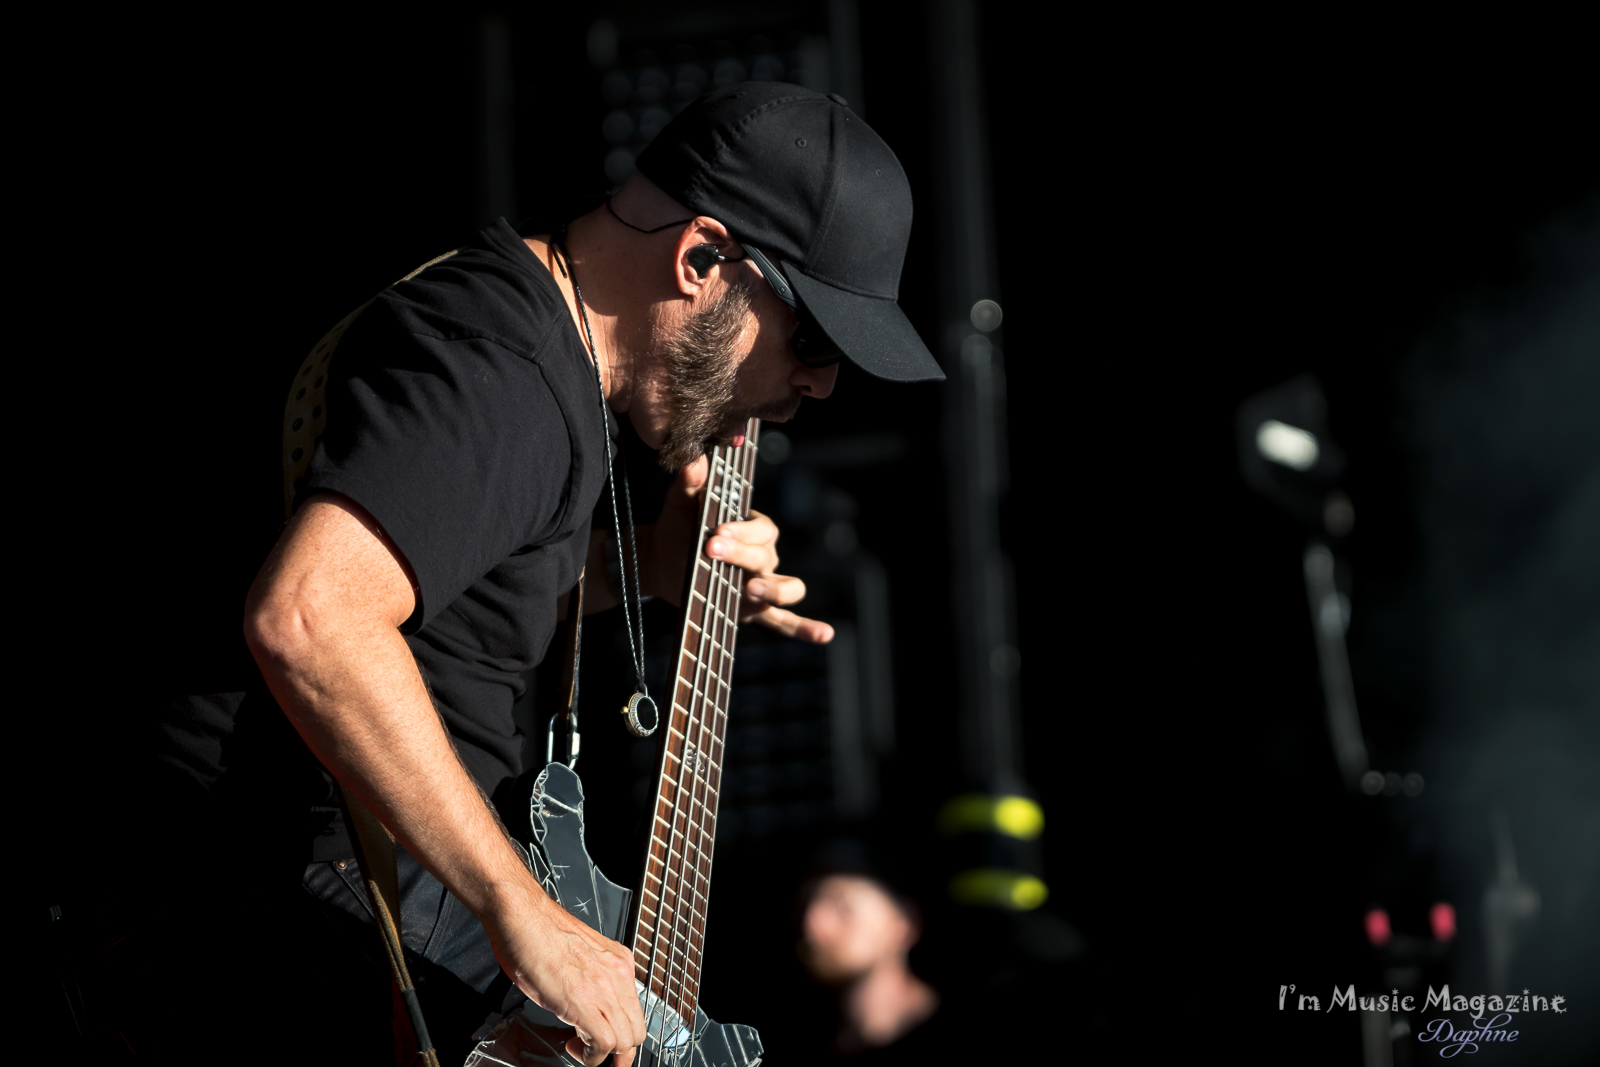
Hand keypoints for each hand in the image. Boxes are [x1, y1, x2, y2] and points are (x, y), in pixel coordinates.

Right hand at [484, 885, 645, 1065]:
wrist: (521, 915)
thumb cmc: (539, 930)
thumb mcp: (579, 954)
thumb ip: (591, 976)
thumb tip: (588, 1001)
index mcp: (618, 962)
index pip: (636, 1012)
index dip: (624, 1035)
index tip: (611, 1046)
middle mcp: (617, 974)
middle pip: (636, 1030)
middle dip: (618, 1052)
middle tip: (595, 1053)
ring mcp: (603, 987)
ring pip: (625, 1040)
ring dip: (602, 1054)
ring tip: (579, 1047)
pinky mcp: (582, 1000)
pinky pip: (603, 1042)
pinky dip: (590, 1055)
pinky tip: (573, 1045)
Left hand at [647, 455, 833, 642]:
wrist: (664, 560)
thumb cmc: (679, 526)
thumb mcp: (682, 504)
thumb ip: (691, 484)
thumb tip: (694, 460)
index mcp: (756, 528)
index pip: (761, 529)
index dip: (742, 531)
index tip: (716, 531)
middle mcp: (766, 556)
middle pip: (767, 558)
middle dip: (741, 554)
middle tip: (711, 549)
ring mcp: (764, 586)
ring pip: (788, 588)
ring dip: (775, 589)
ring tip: (750, 588)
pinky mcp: (754, 611)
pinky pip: (784, 621)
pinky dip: (805, 628)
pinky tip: (825, 635)